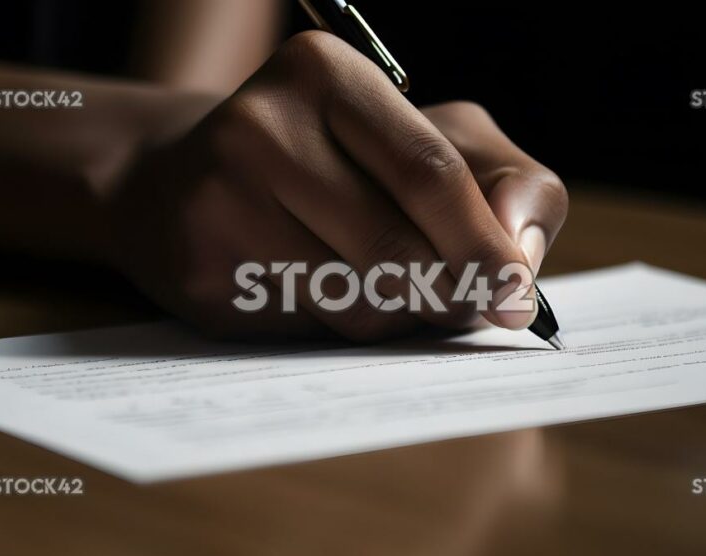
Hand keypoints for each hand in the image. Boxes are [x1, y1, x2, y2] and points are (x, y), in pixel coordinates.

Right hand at [106, 31, 567, 340]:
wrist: (185, 185)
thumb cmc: (334, 163)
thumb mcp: (430, 140)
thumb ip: (503, 181)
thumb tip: (519, 261)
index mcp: (326, 75)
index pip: (429, 173)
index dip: (484, 246)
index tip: (516, 297)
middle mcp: (261, 127)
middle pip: (395, 248)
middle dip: (448, 293)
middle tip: (467, 307)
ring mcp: (220, 201)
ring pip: (356, 301)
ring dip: (395, 314)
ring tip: (380, 282)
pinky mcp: (200, 270)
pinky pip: (310, 331)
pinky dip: (339, 327)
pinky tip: (320, 291)